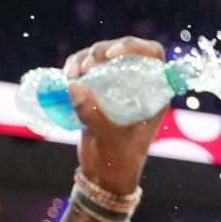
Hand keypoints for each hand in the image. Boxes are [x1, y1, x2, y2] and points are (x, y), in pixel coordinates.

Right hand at [64, 37, 170, 196]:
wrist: (104, 174)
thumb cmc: (118, 160)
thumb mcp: (109, 138)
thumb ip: (93, 114)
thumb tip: (74, 85)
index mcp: (153, 95)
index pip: (154, 57)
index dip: (136, 47)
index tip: (112, 55)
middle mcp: (138, 87)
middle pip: (125, 51)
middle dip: (102, 50)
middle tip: (86, 66)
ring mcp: (117, 87)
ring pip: (102, 56)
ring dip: (85, 57)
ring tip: (72, 73)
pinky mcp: (97, 91)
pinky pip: (87, 68)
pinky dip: (75, 66)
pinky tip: (66, 75)